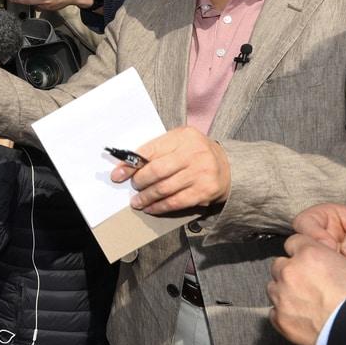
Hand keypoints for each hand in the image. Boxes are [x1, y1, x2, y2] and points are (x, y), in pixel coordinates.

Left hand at [112, 125, 229, 214]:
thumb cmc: (195, 154)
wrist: (228, 167)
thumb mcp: (178, 143)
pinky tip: (151, 208)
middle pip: (157, 170)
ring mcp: (201, 173)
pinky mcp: (205, 191)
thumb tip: (125, 167)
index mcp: (184, 136)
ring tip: (137, 201)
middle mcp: (194, 153)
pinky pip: (176, 202)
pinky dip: (160, 207)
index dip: (131, 164)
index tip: (117, 175)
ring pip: (165, 189)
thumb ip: (155, 151)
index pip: (150, 150)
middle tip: (134, 187)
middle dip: (140, 182)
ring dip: (146, 198)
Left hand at [268, 234, 345, 344]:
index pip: (294, 242)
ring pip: (274, 288)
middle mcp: (291, 273)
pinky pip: (275, 312)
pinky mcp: (281, 321)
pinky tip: (304, 319)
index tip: (311, 260)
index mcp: (310, 254)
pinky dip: (286, 314)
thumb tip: (336, 262)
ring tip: (307, 303)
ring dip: (286, 292)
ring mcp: (283, 297)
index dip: (304, 251)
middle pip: (281, 265)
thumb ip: (340, 260)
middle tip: (310, 284)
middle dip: (292, 271)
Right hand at [292, 203, 345, 281]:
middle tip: (335, 266)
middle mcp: (322, 238)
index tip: (331, 247)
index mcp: (328, 218)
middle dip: (314, 257)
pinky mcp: (332, 279)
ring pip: (308, 266)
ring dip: (322, 274)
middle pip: (299, 246)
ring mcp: (326, 260)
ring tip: (343, 279)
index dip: (312, 234)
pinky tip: (345, 289)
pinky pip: (320, 282)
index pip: (305, 222)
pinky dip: (329, 287)